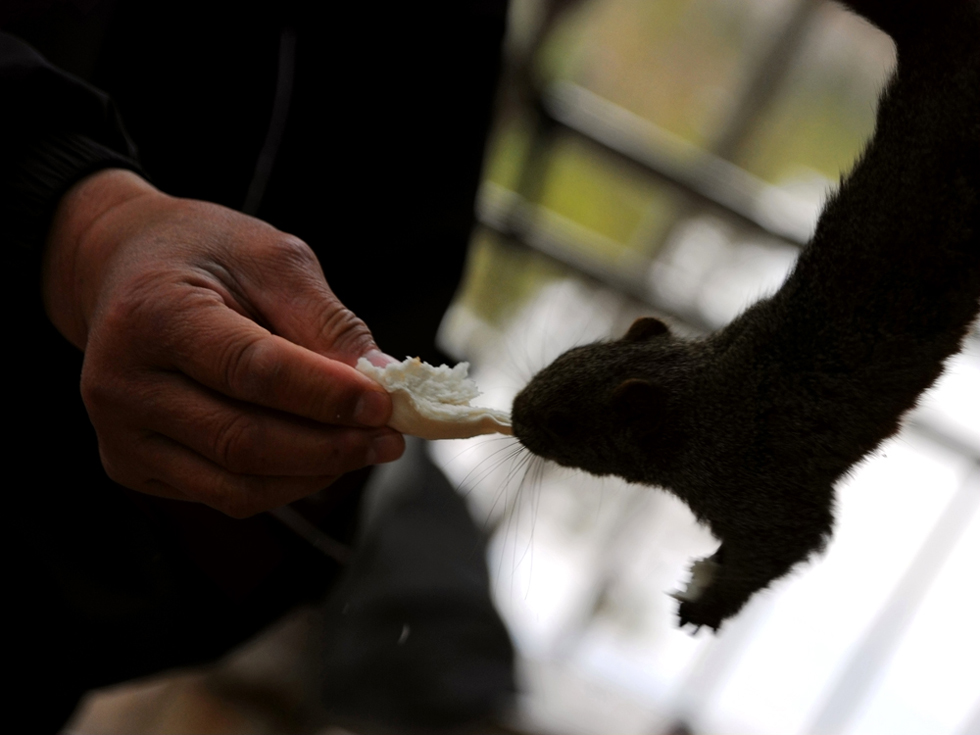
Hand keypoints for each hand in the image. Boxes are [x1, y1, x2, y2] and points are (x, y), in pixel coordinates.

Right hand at [42, 169, 404, 516]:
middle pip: (244, 441)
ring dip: (314, 474)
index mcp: (153, 315)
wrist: (124, 269)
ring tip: (365, 447)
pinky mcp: (131, 466)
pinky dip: (285, 484)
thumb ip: (325, 319)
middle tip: (390, 438)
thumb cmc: (205, 256)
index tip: (384, 403)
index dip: (326, 394)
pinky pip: (224, 495)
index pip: (252, 371)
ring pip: (236, 485)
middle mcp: (122, 384)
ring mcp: (120, 435)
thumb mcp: (271, 257)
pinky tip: (320, 456)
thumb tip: (381, 377)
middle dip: (331, 447)